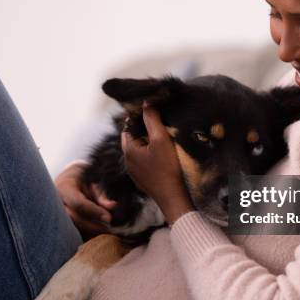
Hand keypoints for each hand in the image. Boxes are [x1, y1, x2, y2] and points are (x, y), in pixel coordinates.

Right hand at [55, 161, 116, 238]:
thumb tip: (113, 206)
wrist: (69, 180)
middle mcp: (55, 202)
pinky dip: (83, 237)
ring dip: (88, 234)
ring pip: (69, 229)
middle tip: (109, 231)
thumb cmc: (83, 179)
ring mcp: (54, 214)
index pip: (78, 203)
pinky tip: (95, 238)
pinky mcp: (57, 224)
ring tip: (104, 236)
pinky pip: (69, 234)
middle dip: (92, 227)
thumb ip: (101, 195)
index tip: (109, 218)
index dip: (95, 212)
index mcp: (64, 187)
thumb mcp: (92, 182)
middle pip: (73, 218)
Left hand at [121, 102, 193, 224]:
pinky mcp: (142, 179)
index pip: (128, 125)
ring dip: (147, 142)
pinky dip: (149, 154)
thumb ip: (152, 119)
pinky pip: (143, 161)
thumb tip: (146, 102)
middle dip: (143, 129)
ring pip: (138, 150)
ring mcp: (134, 172)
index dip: (139, 117)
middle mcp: (127, 160)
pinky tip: (162, 155)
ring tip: (162, 137)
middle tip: (159, 124)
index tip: (152, 112)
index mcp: (128, 149)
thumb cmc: (167, 167)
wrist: (172, 197)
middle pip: (132, 137)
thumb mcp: (160, 139)